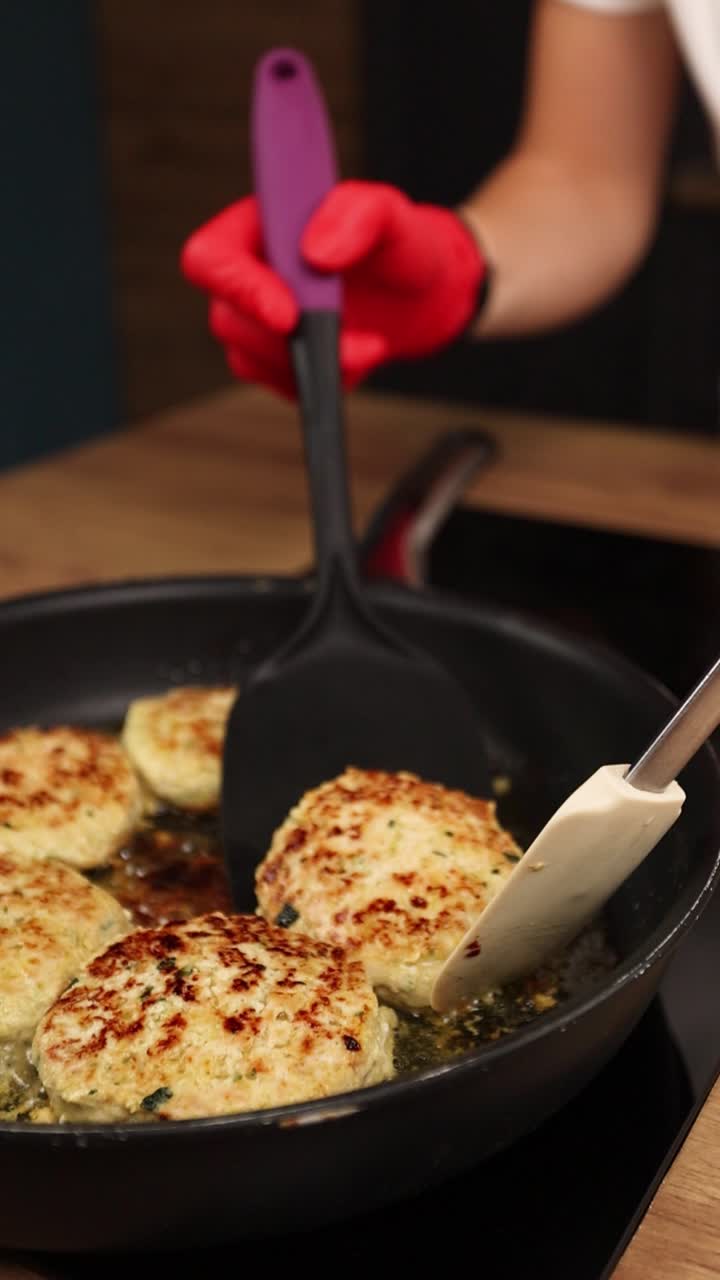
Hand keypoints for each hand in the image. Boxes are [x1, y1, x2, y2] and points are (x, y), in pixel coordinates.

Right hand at [180, 181, 486, 397]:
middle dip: (289, 340)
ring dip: (312, 362)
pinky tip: (356, 358)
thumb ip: (359, 214)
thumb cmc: (399, 246)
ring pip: (250, 358)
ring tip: (368, 344)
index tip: (289, 315)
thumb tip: (316, 252)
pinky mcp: (276, 360)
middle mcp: (248, 273)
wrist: (421, 295)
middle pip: (228, 319)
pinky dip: (320, 381)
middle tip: (350, 338)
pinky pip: (278, 384)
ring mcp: (257, 321)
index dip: (239, 289)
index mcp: (259, 225)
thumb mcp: (392, 214)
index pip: (211, 257)